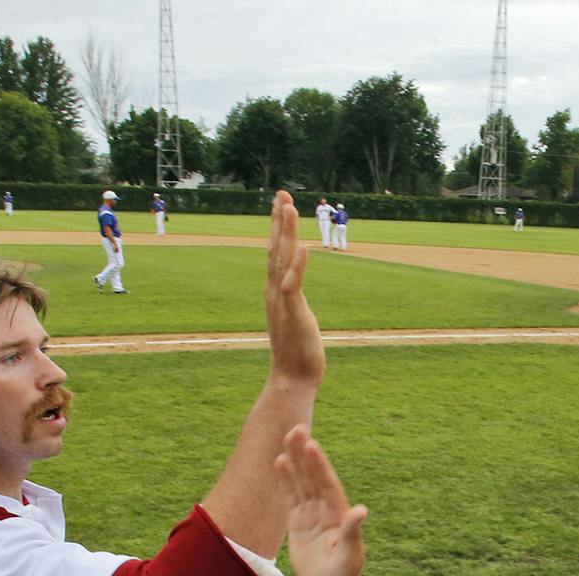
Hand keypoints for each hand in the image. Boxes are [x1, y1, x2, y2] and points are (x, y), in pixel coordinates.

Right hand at [264, 190, 325, 385]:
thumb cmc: (296, 350)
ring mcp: (281, 301)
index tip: (281, 201)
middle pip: (274, 248)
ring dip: (285, 233)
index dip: (277, 226)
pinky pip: (293, 285)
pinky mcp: (293, 313)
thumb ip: (292, 299)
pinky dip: (298, 266)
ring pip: (281, 260)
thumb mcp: (294, 316)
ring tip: (290, 208)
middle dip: (278, 220)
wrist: (292, 378)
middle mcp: (274, 291)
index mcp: (275, 290)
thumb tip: (293, 288)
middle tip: (282, 193)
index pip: (274, 251)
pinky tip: (304, 247)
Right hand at [276, 425, 365, 575]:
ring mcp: (311, 515)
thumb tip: (361, 510)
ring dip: (295, 461)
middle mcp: (325, 510)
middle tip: (297, 428)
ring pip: (301, 482)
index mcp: (338, 514)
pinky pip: (291, 496)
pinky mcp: (298, 523)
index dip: (319, 464)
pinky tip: (280, 461)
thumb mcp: (349, 556)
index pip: (326, 484)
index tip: (311, 444)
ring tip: (287, 437)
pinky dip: (286, 479)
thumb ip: (352, 533)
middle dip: (305, 454)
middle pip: (313, 477)